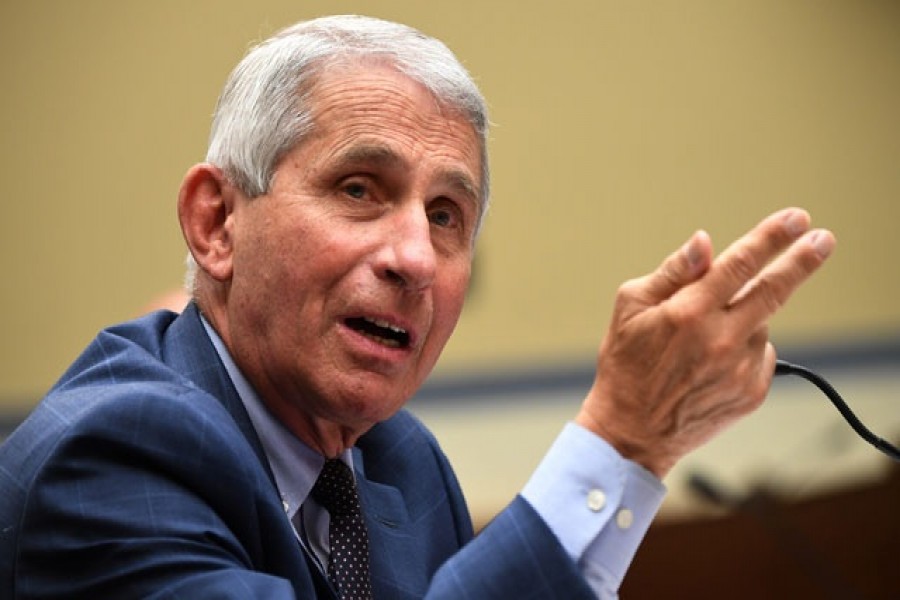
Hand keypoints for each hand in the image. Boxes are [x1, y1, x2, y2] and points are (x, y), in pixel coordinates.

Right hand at [575, 208, 834, 476]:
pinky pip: (761, 355)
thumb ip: (673, 272)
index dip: (771, 237)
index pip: (739, 264)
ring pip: (760, 323)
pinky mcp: (752, 393)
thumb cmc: (626, 365)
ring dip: (745, 316)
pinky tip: (713, 361)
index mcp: (688, 313)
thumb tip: (705, 243)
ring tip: (704, 339)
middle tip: (823, 239)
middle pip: (774, 290)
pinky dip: (745, 347)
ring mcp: (740, 369)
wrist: (632, 432)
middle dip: (803, 260)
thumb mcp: (630, 307)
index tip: (796, 219)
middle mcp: (720, 340)